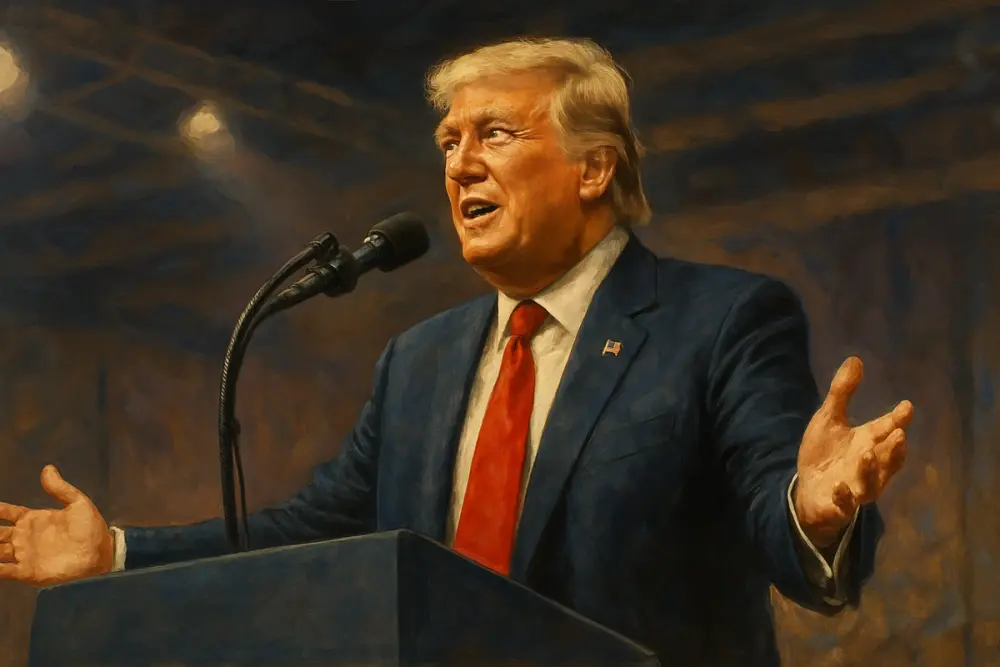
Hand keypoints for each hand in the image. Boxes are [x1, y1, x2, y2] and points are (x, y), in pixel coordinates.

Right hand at [0, 465, 114, 585]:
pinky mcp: (27, 572)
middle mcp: (24, 537)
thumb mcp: (78, 503)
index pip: (7, 512)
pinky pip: (3, 571)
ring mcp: (24, 555)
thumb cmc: (91, 529)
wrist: (101, 554)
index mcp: (34, 520)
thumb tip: (47, 468)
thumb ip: (60, 488)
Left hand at [794, 357, 912, 546]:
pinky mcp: (838, 505)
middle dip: (894, 449)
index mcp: (867, 443)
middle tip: (899, 434)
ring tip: (867, 453)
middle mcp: (867, 467)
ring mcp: (855, 488)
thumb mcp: (828, 419)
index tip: (906, 406)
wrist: (807, 489)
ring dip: (871, 471)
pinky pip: (845, 505)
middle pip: (888, 460)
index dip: (898, 419)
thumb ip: (842, 392)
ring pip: (872, 484)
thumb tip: (855, 359)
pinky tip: (839, 485)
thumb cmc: (824, 453)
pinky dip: (844, 497)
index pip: (887, 430)